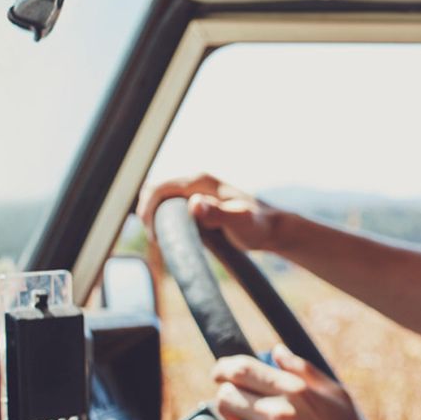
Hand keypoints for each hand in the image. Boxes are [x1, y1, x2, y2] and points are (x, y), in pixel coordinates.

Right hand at [140, 173, 281, 251]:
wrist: (272, 228)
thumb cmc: (258, 226)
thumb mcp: (239, 222)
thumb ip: (218, 213)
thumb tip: (194, 205)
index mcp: (200, 180)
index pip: (160, 188)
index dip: (149, 209)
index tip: (154, 235)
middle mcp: (196, 181)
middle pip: (156, 190)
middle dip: (149, 212)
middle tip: (157, 239)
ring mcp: (196, 191)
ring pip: (161, 198)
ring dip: (155, 216)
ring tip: (163, 239)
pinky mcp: (197, 202)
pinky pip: (171, 206)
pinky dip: (164, 218)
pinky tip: (173, 236)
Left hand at [210, 345, 395, 419]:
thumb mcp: (337, 396)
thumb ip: (304, 371)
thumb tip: (277, 352)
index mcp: (294, 393)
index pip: (242, 370)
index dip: (223, 369)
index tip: (219, 374)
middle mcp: (277, 417)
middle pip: (225, 398)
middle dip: (227, 401)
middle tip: (238, 410)